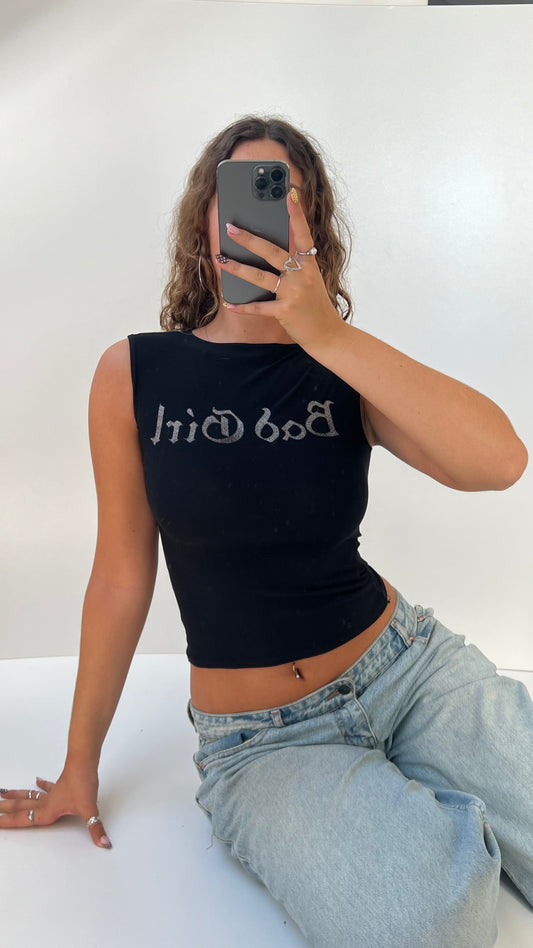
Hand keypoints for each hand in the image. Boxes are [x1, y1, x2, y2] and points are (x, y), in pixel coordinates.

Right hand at [0, 771, 111, 848]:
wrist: (85, 761)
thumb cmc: (83, 783)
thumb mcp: (89, 809)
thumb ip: (96, 829)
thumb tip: (104, 843)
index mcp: (48, 810)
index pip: (22, 819)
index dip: (7, 822)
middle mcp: (46, 802)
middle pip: (20, 806)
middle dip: (4, 809)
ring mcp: (52, 792)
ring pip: (28, 795)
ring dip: (15, 795)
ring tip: (2, 794)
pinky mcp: (60, 784)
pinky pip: (47, 786)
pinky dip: (41, 784)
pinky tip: (36, 780)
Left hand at [220, 188, 342, 352]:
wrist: (328, 334)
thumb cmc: (315, 305)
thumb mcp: (311, 280)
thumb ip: (295, 265)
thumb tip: (268, 250)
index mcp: (309, 265)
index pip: (303, 234)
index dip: (296, 213)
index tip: (289, 193)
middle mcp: (302, 276)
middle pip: (272, 252)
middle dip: (249, 239)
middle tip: (231, 227)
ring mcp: (293, 293)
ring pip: (260, 277)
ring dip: (237, 268)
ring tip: (221, 259)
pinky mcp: (285, 312)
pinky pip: (259, 307)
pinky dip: (243, 306)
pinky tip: (229, 302)